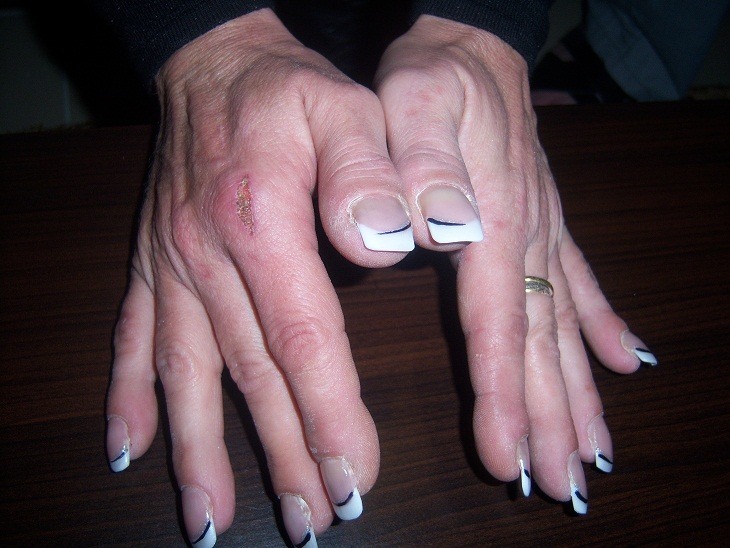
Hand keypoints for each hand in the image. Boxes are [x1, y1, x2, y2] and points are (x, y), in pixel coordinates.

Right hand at [106, 8, 416, 545]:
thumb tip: (384, 247)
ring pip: (187, 374)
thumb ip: (370, 174)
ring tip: (214, 521)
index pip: (304, 340)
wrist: (215, 62)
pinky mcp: (152, 264)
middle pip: (252, 375)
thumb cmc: (291, 90)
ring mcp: (171, 265)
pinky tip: (130, 450)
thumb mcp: (348, 108)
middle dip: (285, 454)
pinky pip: (132, 338)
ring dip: (202, 453)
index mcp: (263, 222)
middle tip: (313, 520)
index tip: (356, 478)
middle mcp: (206, 255)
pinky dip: (129, 398)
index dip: (331, 416)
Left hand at [374, 15, 655, 510]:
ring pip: (567, 324)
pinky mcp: (545, 219)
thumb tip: (445, 232)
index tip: (509, 458)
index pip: (497, 324)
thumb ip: (420, 163)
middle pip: (541, 343)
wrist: (467, 42)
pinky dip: (605, 326)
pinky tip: (632, 363)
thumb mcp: (412, 99)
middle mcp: (527, 234)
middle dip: (551, 418)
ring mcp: (543, 229)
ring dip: (582, 391)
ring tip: (595, 452)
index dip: (504, 397)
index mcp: (491, 218)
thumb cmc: (433, 74)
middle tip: (564, 485)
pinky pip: (582, 279)